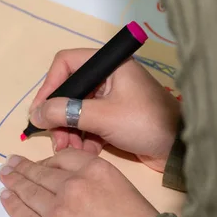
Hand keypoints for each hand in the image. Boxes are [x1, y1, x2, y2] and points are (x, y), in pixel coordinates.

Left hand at [0, 149, 157, 216]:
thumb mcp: (122, 189)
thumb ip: (95, 181)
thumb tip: (69, 183)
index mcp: (96, 170)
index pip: (63, 157)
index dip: (47, 159)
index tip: (40, 161)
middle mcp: (73, 185)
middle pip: (42, 172)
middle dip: (24, 167)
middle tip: (11, 162)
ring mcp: (58, 210)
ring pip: (29, 191)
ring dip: (14, 181)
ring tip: (4, 174)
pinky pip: (24, 216)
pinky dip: (12, 204)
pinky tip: (6, 196)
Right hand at [29, 49, 180, 171]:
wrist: (180, 151)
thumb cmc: (146, 124)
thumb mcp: (104, 117)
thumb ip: (67, 112)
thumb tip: (35, 113)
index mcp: (109, 65)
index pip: (66, 64)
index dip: (49, 86)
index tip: (39, 111)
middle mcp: (108, 77)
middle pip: (69, 91)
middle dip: (59, 117)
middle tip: (55, 140)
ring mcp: (110, 98)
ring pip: (76, 110)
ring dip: (69, 131)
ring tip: (69, 150)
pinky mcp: (113, 118)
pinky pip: (88, 124)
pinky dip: (83, 138)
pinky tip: (86, 153)